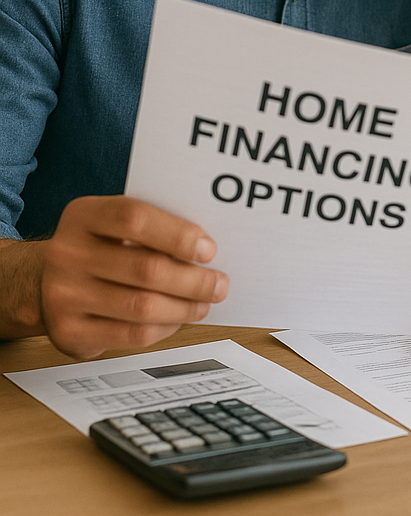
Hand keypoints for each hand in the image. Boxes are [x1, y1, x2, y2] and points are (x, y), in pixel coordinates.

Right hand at [39, 196, 228, 358]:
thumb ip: (155, 228)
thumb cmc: (101, 247)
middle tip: (220, 284)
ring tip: (205, 303)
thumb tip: (207, 251)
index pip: (134, 219)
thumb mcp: (115, 225)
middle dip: (194, 280)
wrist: (48, 281)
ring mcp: (63, 295)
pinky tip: (178, 319)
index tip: (208, 250)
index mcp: (84, 215)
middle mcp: (67, 253)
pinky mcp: (69, 332)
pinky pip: (131, 336)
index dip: (178, 235)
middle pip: (146, 269)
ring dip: (185, 307)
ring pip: (143, 307)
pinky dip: (164, 328)